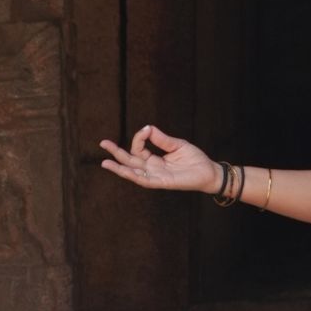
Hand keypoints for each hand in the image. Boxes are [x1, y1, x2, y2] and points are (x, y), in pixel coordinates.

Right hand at [98, 122, 219, 194]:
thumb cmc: (194, 159)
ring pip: (133, 173)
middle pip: (130, 161)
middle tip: (102, 143)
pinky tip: (124, 171)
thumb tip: (147, 128)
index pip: (138, 149)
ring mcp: (156, 177)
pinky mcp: (162, 183)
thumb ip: (162, 139)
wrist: (209, 171)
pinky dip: (134, 176)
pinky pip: (145, 180)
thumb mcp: (176, 145)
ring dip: (119, 168)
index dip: (139, 138)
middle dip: (116, 152)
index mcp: (154, 160)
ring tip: (104, 162)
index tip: (147, 129)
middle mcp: (152, 169)